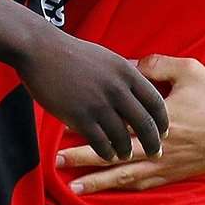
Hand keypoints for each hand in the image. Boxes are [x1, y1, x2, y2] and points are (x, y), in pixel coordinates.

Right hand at [16, 26, 167, 162]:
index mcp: (126, 72)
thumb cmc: (72, 53)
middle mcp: (117, 89)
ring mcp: (98, 104)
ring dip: (126, 150)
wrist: (40, 50)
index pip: (155, 102)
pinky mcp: (79, 116)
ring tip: (126, 154)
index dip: (162, 121)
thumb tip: (137, 89)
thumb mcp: (107, 57)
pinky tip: (107, 155)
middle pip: (144, 124)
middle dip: (153, 143)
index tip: (164, 132)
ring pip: (122, 137)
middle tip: (156, 153)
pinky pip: (100, 142)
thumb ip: (124, 75)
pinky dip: (106, 152)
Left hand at [53, 54, 204, 194]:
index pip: (118, 131)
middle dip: (85, 162)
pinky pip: (146, 184)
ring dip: (100, 184)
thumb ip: (154, 66)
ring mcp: (169, 165)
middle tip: (58, 164)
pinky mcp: (177, 173)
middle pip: (116, 159)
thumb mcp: (186, 69)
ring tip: (74, 189)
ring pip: (128, 179)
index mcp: (160, 122)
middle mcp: (162, 149)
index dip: (92, 133)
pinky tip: (108, 191)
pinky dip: (125, 189)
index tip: (66, 129)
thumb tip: (126, 65)